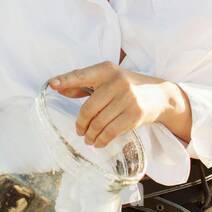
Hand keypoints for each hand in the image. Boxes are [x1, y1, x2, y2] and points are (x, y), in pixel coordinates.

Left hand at [48, 61, 186, 147]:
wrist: (159, 95)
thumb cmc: (127, 87)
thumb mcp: (108, 79)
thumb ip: (84, 83)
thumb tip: (59, 88)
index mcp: (106, 70)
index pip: (82, 75)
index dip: (66, 80)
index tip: (52, 84)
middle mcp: (117, 82)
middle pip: (88, 108)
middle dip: (80, 123)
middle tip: (79, 130)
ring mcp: (128, 98)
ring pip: (99, 122)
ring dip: (90, 134)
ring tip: (88, 138)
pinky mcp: (135, 114)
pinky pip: (110, 131)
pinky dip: (101, 140)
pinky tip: (98, 142)